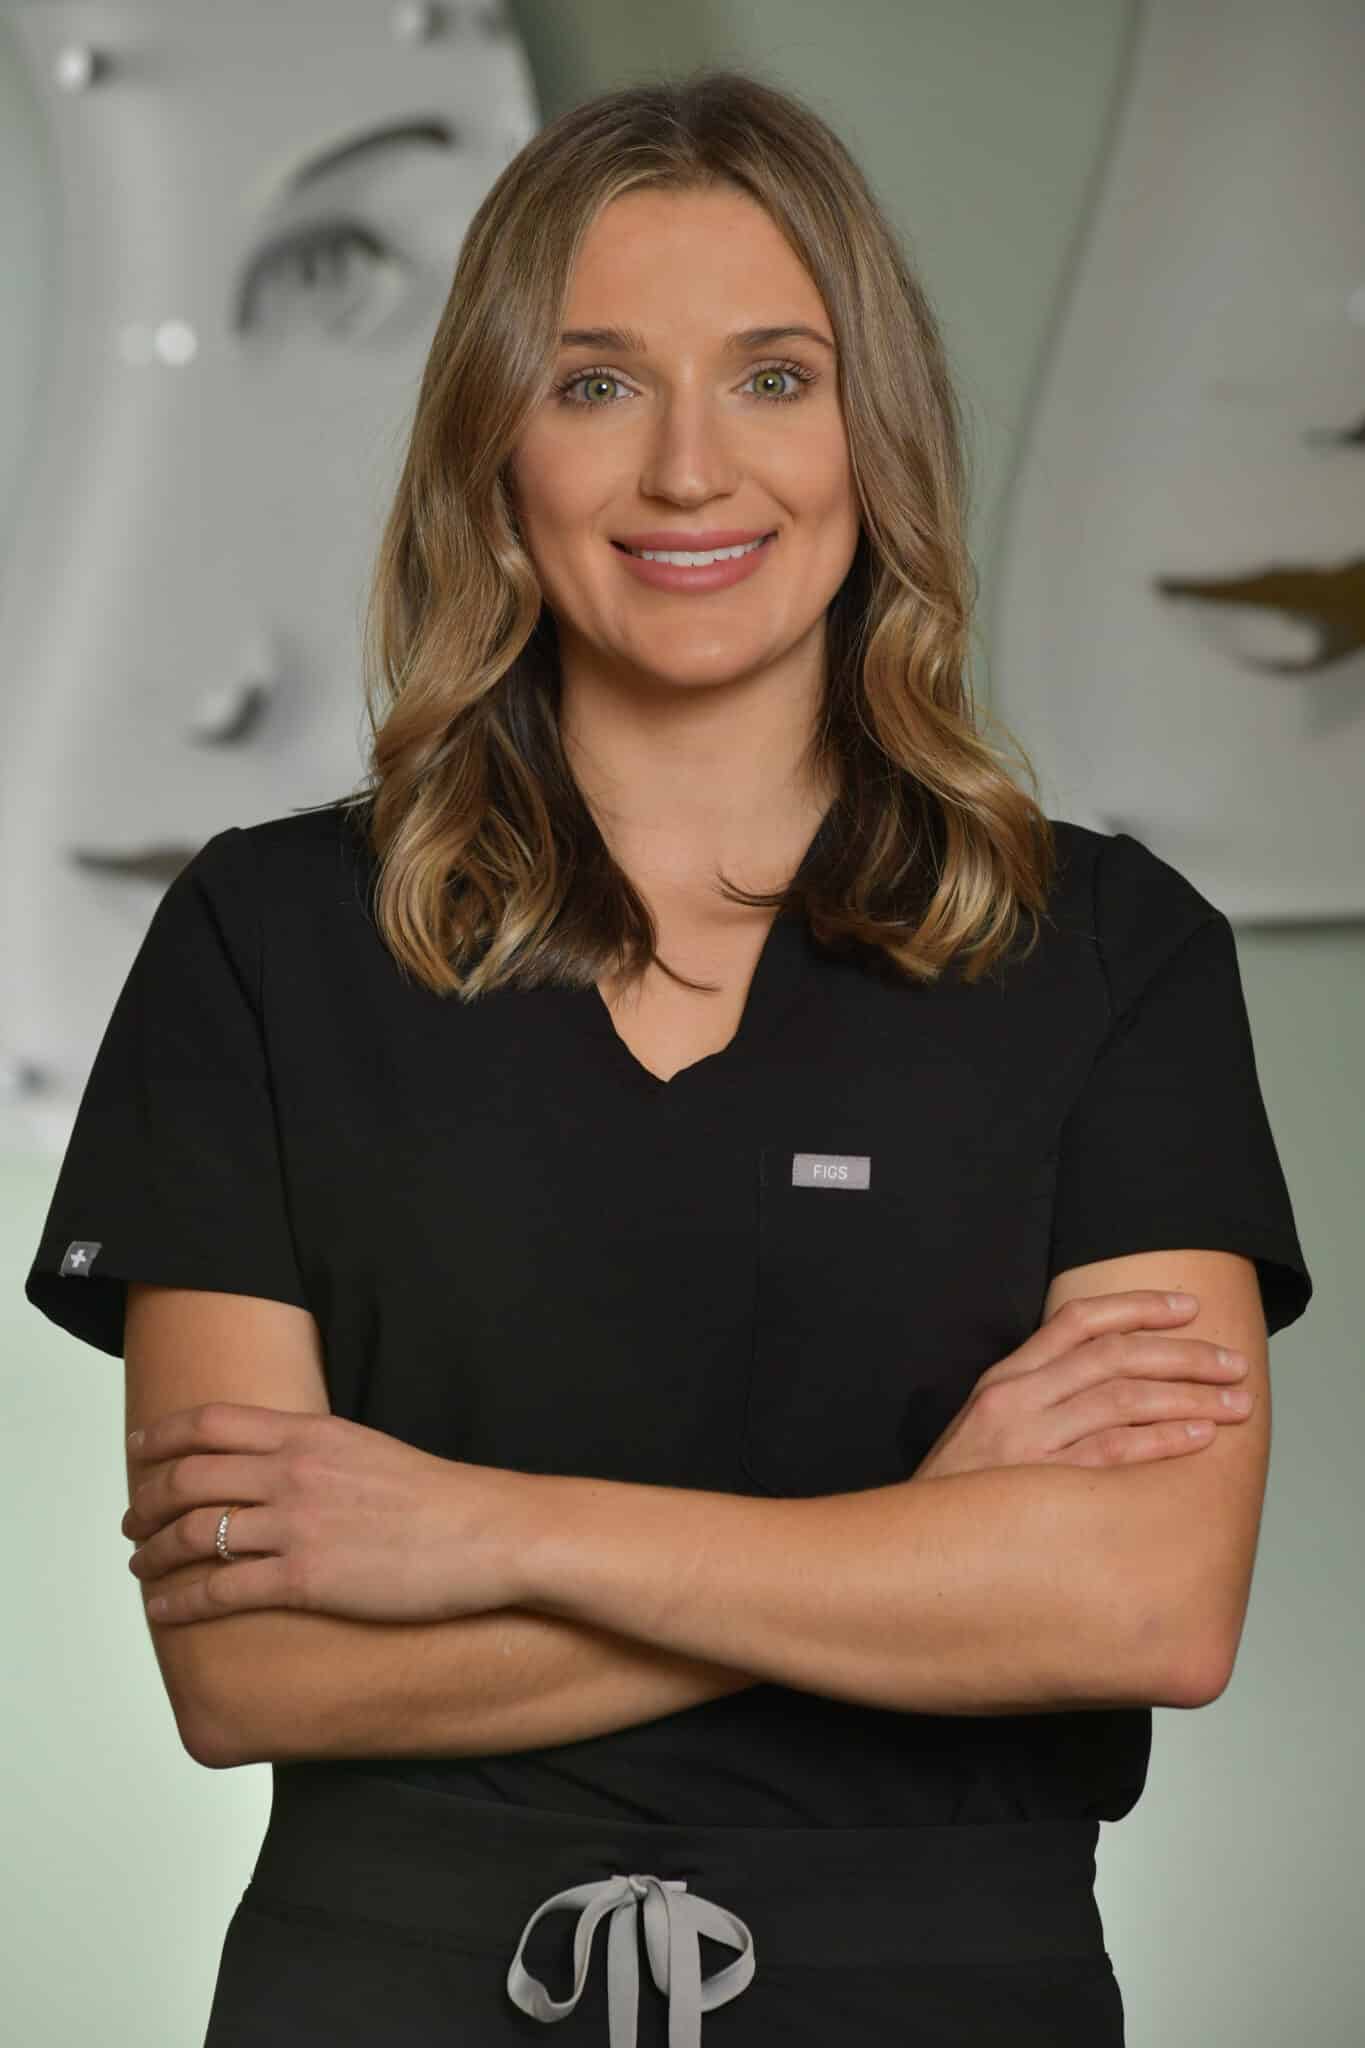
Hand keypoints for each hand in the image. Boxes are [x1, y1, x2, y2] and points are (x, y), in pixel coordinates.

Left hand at [123, 1403, 530, 1625]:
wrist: (489, 1534)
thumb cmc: (440, 1499)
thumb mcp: (367, 1450)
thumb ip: (317, 1452)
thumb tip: (278, 1464)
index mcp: (310, 1434)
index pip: (211, 1422)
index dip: (163, 1436)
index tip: (138, 1448)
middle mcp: (294, 1472)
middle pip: (189, 1478)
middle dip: (147, 1501)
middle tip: (133, 1521)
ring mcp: (298, 1525)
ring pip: (195, 1534)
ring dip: (155, 1553)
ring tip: (142, 1566)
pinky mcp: (307, 1579)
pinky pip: (221, 1590)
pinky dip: (181, 1602)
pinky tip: (165, 1611)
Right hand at [909, 1289, 1253, 1482]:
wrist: (910, 1545)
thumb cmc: (962, 1492)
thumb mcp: (987, 1427)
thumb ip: (1039, 1399)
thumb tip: (1113, 1383)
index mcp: (1005, 1379)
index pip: (1077, 1321)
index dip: (1138, 1307)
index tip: (1188, 1307)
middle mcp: (1016, 1399)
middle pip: (1114, 1356)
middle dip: (1183, 1354)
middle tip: (1232, 1362)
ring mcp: (1028, 1441)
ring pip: (1121, 1397)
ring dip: (1188, 1396)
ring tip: (1233, 1403)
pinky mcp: (1041, 1486)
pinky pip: (1113, 1452)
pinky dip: (1161, 1440)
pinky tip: (1198, 1438)